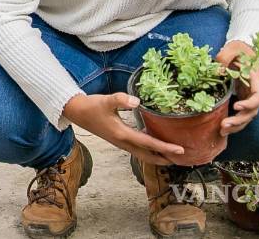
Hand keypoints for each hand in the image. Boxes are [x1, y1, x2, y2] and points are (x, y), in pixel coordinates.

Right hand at [62, 93, 184, 165]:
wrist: (77, 112)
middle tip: (181, 160)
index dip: (165, 147)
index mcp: (122, 134)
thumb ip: (121, 99)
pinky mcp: (118, 140)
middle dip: (165, 159)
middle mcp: (123, 142)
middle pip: (147, 156)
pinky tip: (153, 145)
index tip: (180, 150)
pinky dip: (149, 151)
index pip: (148, 144)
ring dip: (157, 157)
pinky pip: (137, 150)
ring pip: (142, 155)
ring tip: (171, 156)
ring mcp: (120, 143)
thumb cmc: (92, 106)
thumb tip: (137, 101)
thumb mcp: (106, 100)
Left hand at [216, 40, 258, 135]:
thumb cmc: (239, 48)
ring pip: (248, 116)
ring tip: (222, 131)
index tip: (236, 106)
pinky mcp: (242, 98)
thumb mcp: (233, 47)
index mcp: (256, 79)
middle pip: (253, 111)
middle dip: (240, 120)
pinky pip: (241, 114)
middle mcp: (255, 91)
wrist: (242, 50)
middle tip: (224, 125)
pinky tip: (222, 129)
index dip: (250, 104)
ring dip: (237, 126)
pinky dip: (233, 122)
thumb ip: (225, 56)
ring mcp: (249, 96)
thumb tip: (217, 71)